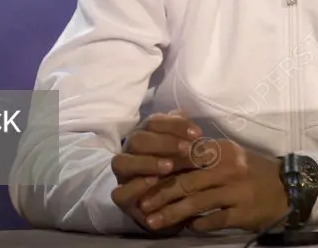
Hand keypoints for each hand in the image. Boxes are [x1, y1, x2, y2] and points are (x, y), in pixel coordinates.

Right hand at [110, 109, 202, 233]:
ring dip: (147, 162)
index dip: (175, 125)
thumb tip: (182, 114)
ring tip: (169, 167)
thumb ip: (182, 132)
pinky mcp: (122, 198)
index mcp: (145, 136)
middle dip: (163, 143)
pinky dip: (136, 186)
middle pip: (137, 139)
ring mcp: (123, 175)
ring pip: (121, 162)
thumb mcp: (185, 150)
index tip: (197, 134)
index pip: (153, 122)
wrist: (173, 204)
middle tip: (186, 150)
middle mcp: (130, 152)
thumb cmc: (180, 170)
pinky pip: (119, 192)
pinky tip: (154, 182)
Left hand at [137, 138, 289, 232]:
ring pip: (196, 203)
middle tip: (142, 205)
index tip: (144, 180)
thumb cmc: (251, 170)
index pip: (185, 158)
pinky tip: (188, 228)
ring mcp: (235, 191)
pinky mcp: (242, 212)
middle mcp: (227, 168)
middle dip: (160, 195)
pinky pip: (214, 220)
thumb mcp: (228, 154)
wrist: (288, 186)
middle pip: (186, 182)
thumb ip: (201, 155)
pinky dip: (199, 224)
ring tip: (153, 221)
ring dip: (172, 213)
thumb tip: (167, 161)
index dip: (162, 170)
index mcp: (221, 150)